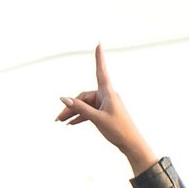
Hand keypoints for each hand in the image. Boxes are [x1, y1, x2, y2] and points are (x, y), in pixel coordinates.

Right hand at [55, 46, 157, 176]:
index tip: (98, 43)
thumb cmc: (117, 129)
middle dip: (71, 106)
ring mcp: (106, 104)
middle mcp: (107, 96)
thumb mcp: (96, 119)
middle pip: (84, 96)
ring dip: (73, 113)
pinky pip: (90, 111)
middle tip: (57, 119)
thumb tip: (64, 98)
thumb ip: (80, 108)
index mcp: (108, 92)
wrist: (131, 144)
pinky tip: (71, 124)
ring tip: (61, 122)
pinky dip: (81, 116)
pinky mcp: (105, 113)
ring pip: (85, 105)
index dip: (98, 57)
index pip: (101, 71)